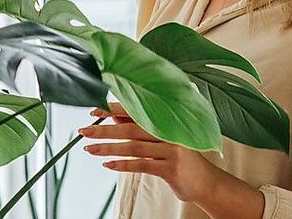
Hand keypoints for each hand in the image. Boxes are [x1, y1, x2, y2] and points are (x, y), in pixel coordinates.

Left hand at [79, 103, 231, 205]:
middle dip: (105, 129)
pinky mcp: (172, 168)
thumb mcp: (162, 140)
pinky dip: (123, 165)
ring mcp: (172, 149)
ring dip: (109, 147)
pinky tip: (108, 164)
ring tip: (89, 148)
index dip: (114, 109)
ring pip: (134, 146)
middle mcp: (169, 131)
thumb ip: (140, 127)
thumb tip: (113, 117)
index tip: (93, 111)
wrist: (207, 182)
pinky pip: (143, 165)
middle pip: (131, 127)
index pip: (136, 111)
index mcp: (166, 120)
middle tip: (84, 130)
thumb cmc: (180, 158)